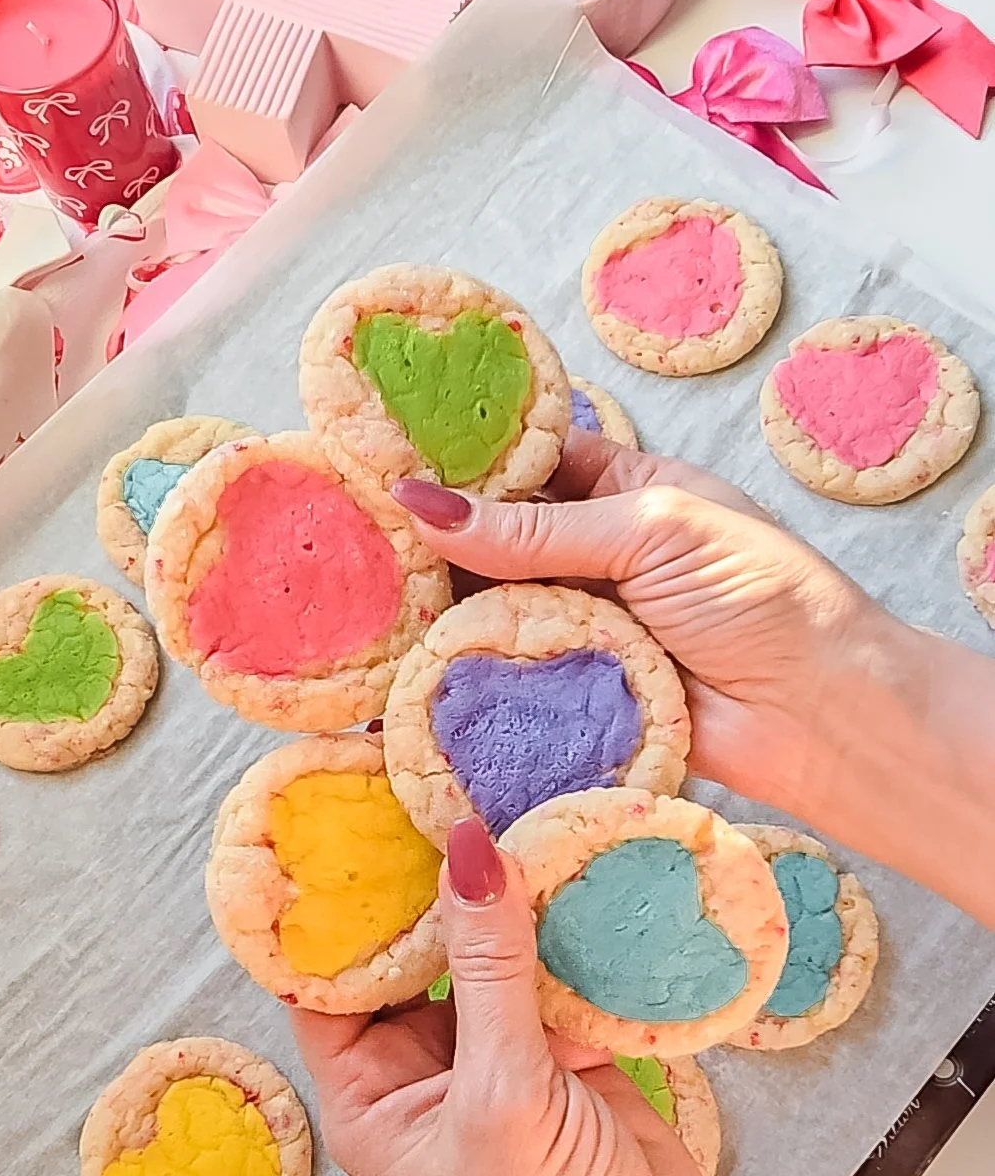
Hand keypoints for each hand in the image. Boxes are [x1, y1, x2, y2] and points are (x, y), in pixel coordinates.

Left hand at [291, 819, 871, 1175]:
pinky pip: (559, 972)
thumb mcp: (502, 1101)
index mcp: (369, 1091)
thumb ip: (490, 972)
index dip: (331, 897)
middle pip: (413, 950)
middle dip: (429, 879)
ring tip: (515, 798)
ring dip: (508, 894)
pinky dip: (573, 929)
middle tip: (441, 779)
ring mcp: (499, 1058)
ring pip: (491, 953)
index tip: (341, 808)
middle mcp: (424, 1067)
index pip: (327, 974)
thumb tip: (465, 849)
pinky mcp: (569, 1054)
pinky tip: (585, 865)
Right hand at [392, 431, 878, 816]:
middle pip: (495, 541)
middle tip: (355, 540)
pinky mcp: (574, 694)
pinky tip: (400, 667)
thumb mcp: (651, 531)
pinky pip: (507, 677)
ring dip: (439, 611)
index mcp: (625, 490)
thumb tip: (423, 502)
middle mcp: (596, 556)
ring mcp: (583, 626)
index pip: (527, 465)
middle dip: (436, 543)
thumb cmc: (761, 597)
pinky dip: (463, 672)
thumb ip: (537, 527)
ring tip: (361, 603)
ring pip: (492, 610)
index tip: (383, 461)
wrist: (821, 715)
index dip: (462, 464)